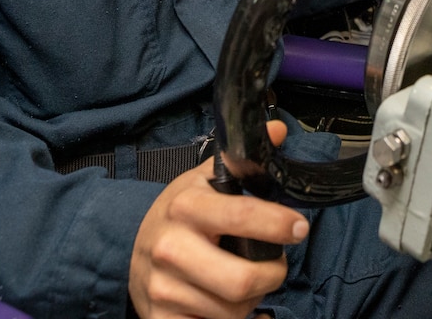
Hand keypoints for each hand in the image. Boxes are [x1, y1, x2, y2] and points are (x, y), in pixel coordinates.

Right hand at [130, 122, 307, 318]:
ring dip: (249, 301)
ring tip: (241, 282)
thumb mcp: (204, 180)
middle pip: (243, 281)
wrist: (132, 249)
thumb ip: (243, 159)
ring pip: (232, 311)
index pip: (244, 216)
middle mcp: (171, 248)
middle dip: (271, 275)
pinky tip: (225, 305)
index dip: (280, 224)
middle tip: (274, 267)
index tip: (298, 228)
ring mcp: (162, 288)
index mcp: (187, 207)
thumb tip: (279, 130)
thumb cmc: (179, 216)